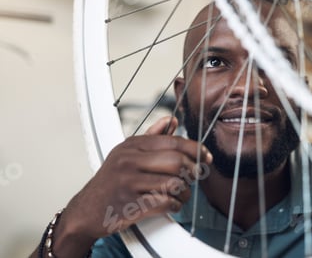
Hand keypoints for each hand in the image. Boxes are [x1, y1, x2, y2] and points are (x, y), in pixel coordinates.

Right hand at [49, 117, 212, 255]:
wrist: (86, 210)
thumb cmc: (110, 182)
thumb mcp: (126, 153)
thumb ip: (151, 137)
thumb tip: (171, 120)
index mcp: (131, 145)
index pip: (172, 141)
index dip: (195, 149)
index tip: (206, 156)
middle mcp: (129, 161)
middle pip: (176, 161)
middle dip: (193, 170)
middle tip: (196, 176)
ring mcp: (129, 182)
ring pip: (173, 183)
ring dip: (185, 191)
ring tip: (182, 193)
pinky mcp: (130, 204)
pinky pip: (165, 202)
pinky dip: (175, 205)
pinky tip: (172, 204)